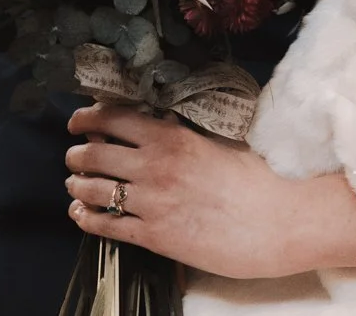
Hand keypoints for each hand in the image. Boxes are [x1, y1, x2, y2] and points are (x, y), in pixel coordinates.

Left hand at [64, 105, 355, 279]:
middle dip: (77, 152)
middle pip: (94, 152)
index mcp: (172, 137)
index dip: (88, 118)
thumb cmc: (260, 178)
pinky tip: (80, 213)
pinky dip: (86, 217)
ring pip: (93, 189)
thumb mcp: (219, 141)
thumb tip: (162, 125)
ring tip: (74, 182)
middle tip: (73, 152)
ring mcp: (152, 203)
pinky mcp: (156, 237)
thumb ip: (185, 134)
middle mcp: (155, 166)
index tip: (79, 120)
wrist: (282, 219)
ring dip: (77, 183)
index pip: (113, 118)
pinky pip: (106, 226)